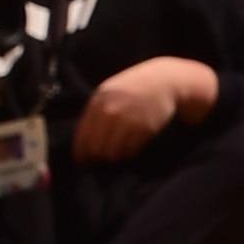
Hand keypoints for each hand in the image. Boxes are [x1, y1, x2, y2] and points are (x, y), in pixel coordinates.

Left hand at [73, 56, 213, 162]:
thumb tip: (83, 140)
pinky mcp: (144, 128)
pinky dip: (128, 154)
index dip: (80, 153)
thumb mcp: (110, 92)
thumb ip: (96, 112)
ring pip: (111, 153)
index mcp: (98, 101)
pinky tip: (129, 149)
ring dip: (112, 157)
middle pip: (95, 147)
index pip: (82, 135)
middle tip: (100, 162)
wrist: (163, 81)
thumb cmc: (133, 88)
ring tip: (116, 154)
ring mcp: (127, 119)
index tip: (82, 163)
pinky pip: (129, 151)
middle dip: (96, 158)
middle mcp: (110, 111)